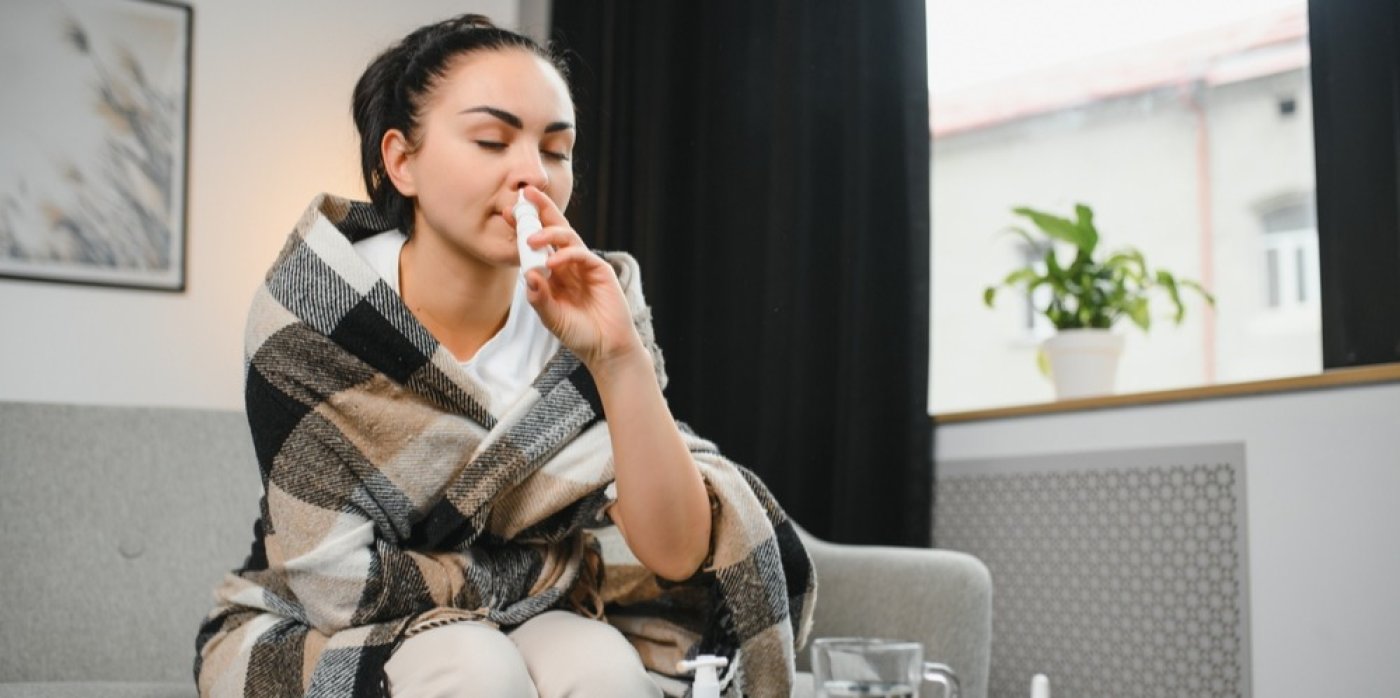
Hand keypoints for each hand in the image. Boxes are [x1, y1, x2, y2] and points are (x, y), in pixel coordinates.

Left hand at [516, 187, 643, 369]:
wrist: (605, 349)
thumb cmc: (578, 333)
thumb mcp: (551, 317)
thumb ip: (540, 298)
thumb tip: (528, 275)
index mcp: (555, 271)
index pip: (539, 242)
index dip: (525, 226)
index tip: (508, 213)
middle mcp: (569, 263)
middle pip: (555, 229)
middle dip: (541, 210)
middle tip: (524, 194)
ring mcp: (585, 265)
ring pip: (568, 237)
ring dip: (549, 233)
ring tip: (531, 238)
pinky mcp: (600, 271)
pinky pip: (582, 255)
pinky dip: (567, 255)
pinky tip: (553, 262)